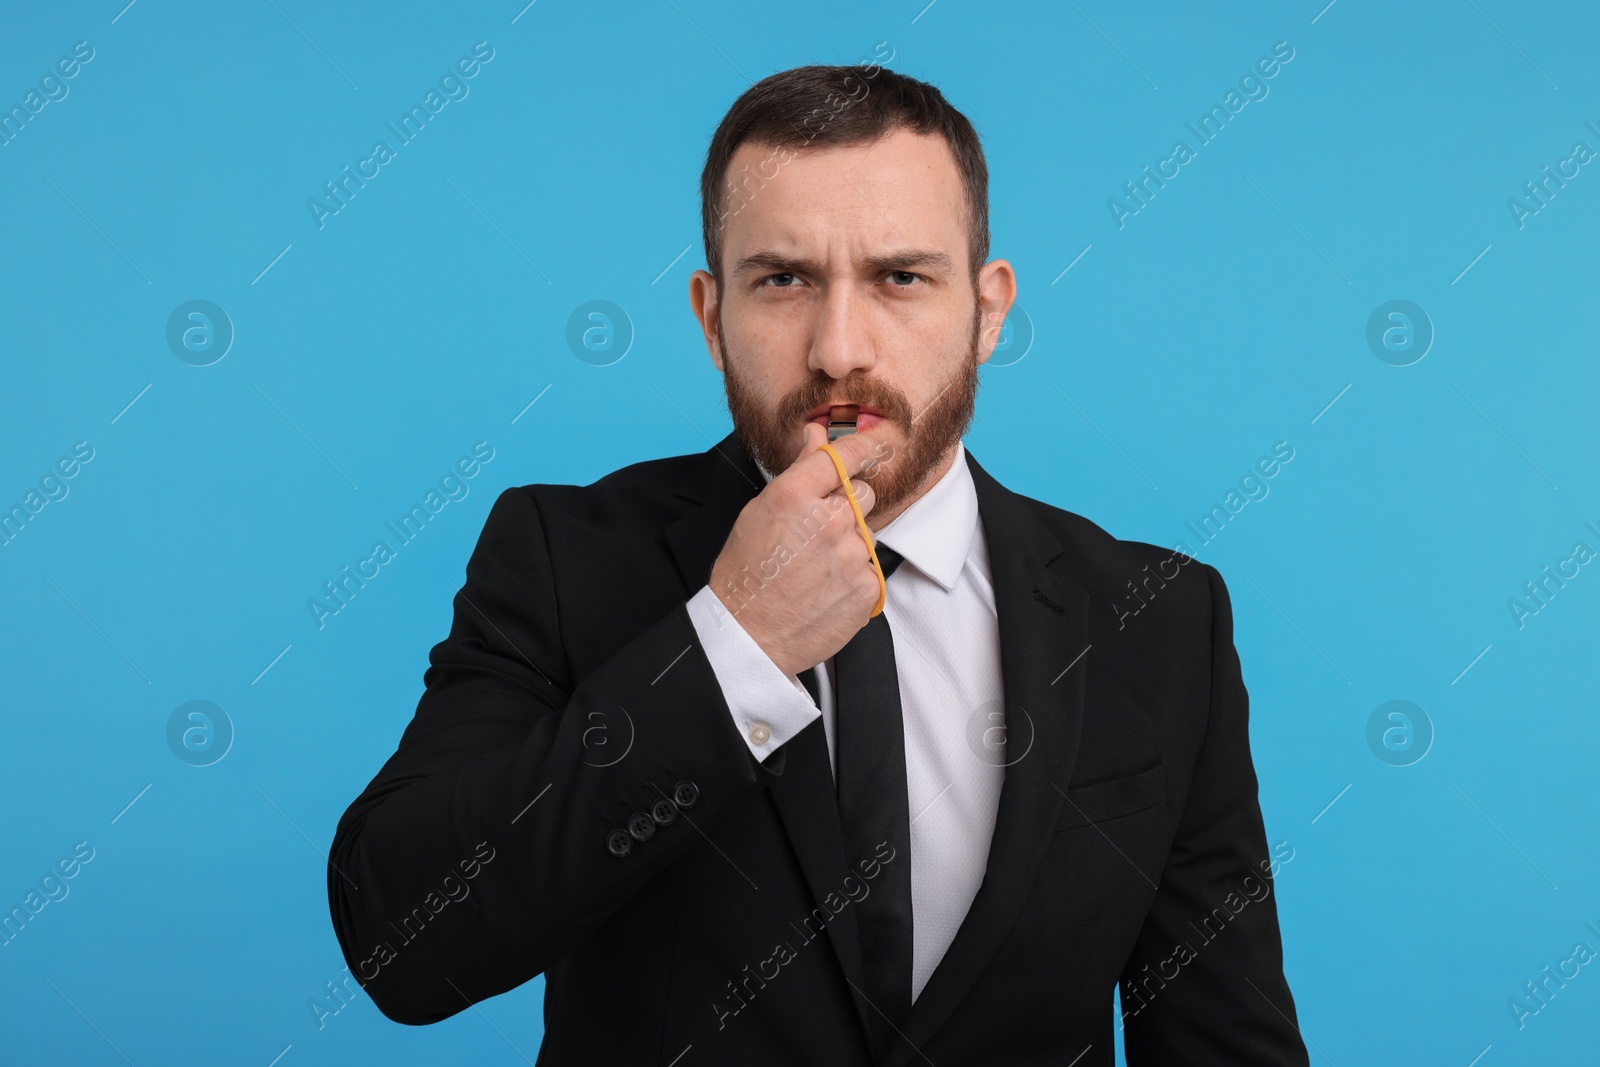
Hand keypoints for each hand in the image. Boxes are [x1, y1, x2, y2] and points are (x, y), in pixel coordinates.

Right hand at [709, 423, 890, 676]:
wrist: (748, 636)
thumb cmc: (747, 574)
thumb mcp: (761, 512)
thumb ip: (799, 470)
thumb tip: (818, 434)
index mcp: (795, 495)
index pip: (844, 455)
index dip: (864, 445)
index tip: (879, 440)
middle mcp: (828, 520)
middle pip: (864, 494)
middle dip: (848, 506)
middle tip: (818, 533)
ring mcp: (852, 555)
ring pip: (866, 535)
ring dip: (849, 545)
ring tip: (815, 570)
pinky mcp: (867, 587)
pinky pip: (870, 569)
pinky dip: (854, 578)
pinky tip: (825, 589)